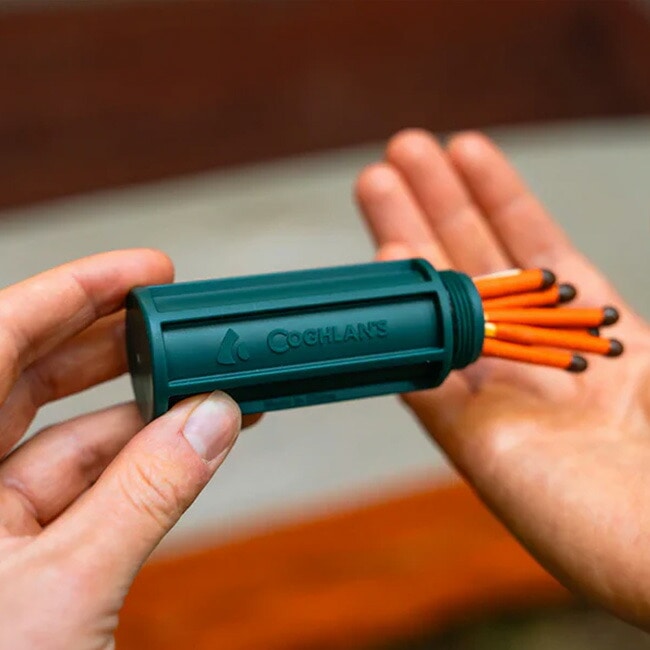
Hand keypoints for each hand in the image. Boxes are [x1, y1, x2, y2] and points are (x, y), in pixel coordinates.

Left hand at [0, 250, 247, 649]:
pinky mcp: (21, 560)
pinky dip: (140, 467)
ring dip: (142, 411)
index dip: (73, 293)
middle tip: (175, 313)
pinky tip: (189, 444)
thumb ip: (147, 497)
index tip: (144, 270)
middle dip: (111, 341)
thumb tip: (213, 422)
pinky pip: (87, 491)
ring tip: (205, 382)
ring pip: (68, 438)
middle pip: (31, 378)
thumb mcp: (64, 593)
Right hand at [356, 130, 649, 627]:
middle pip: (473, 262)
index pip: (531, 243)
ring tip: (376, 183)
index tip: (464, 145)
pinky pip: (427, 370)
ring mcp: (498, 394)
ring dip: (408, 243)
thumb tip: (556, 266)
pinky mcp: (472, 440)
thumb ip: (604, 312)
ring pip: (439, 305)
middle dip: (437, 201)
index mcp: (590, 328)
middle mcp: (535, 353)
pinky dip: (406, 320)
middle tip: (399, 151)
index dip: (497, 192)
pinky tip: (385, 267)